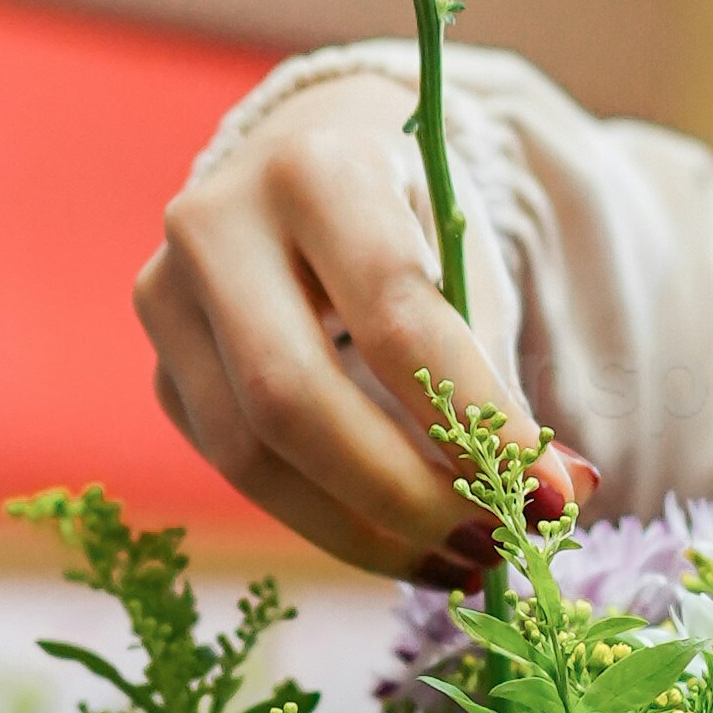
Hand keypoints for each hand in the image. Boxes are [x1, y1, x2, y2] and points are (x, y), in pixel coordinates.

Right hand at [134, 72, 584, 573]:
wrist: (312, 155)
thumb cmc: (409, 212)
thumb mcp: (465, 256)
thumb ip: (494, 368)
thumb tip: (552, 497)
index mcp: (314, 168)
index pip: (392, 316)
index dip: (470, 418)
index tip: (548, 494)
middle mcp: (216, 222)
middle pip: (294, 400)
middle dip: (404, 494)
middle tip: (495, 544)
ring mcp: (166, 296)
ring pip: (250, 455)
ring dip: (365, 530)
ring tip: (461, 557)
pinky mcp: (160, 366)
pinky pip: (238, 469)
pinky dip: (326, 519)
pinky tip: (401, 536)